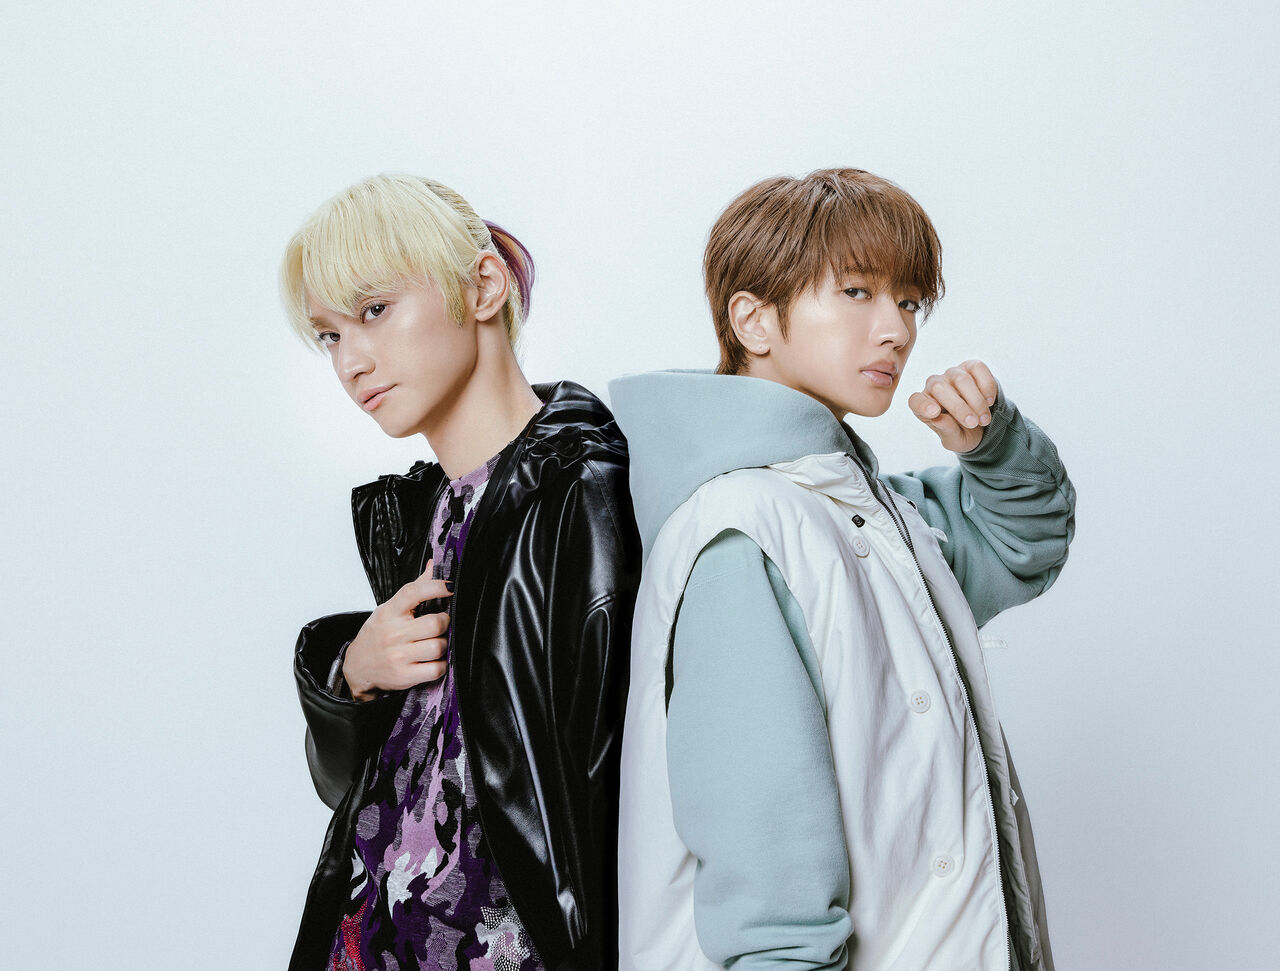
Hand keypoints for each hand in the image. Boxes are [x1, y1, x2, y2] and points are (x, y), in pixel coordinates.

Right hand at [342, 560, 452, 701]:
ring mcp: (398, 656)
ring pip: (438, 646)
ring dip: (443, 645)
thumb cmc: (378, 635)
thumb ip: (415, 589)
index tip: (451, 586)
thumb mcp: (390, 609)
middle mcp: (393, 633)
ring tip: (436, 643)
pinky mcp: (404, 676)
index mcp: (390, 612)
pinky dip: (440, 665)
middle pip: (435, 623)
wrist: (357, 667)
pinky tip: (433, 661)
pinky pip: (436, 669)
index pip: (413, 592)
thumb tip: (435, 565)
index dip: (437, 586)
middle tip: (441, 624)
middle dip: (445, 623)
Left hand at [908, 360, 999, 453]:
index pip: (915, 401)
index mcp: (923, 405)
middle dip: (958, 407)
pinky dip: (987, 386)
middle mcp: (934, 385)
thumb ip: (946, 430)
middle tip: (973, 423)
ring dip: (976, 401)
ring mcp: (952, 374)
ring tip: (984, 419)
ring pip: (961, 379)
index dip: (922, 405)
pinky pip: (978, 369)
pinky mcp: (971, 367)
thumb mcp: (955, 440)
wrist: (982, 422)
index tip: (933, 413)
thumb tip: (938, 419)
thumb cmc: (962, 432)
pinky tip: (990, 402)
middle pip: (939, 387)